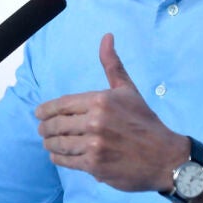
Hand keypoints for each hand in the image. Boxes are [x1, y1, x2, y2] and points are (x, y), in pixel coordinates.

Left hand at [35, 33, 186, 191]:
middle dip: (45, 128)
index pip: (62, 104)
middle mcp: (95, 122)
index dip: (46, 110)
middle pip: (57, 124)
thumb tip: (106, 36)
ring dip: (49, 143)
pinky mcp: (95, 166)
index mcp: (100, 100)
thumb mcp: (128, 90)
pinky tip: (57, 155)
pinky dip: (58, 158)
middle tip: (42, 130)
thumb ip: (112, 64)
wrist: (164, 157)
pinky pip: (67, 161)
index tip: (39, 113)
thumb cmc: (144, 121)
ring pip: (59, 144)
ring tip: (48, 143)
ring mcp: (94, 145)